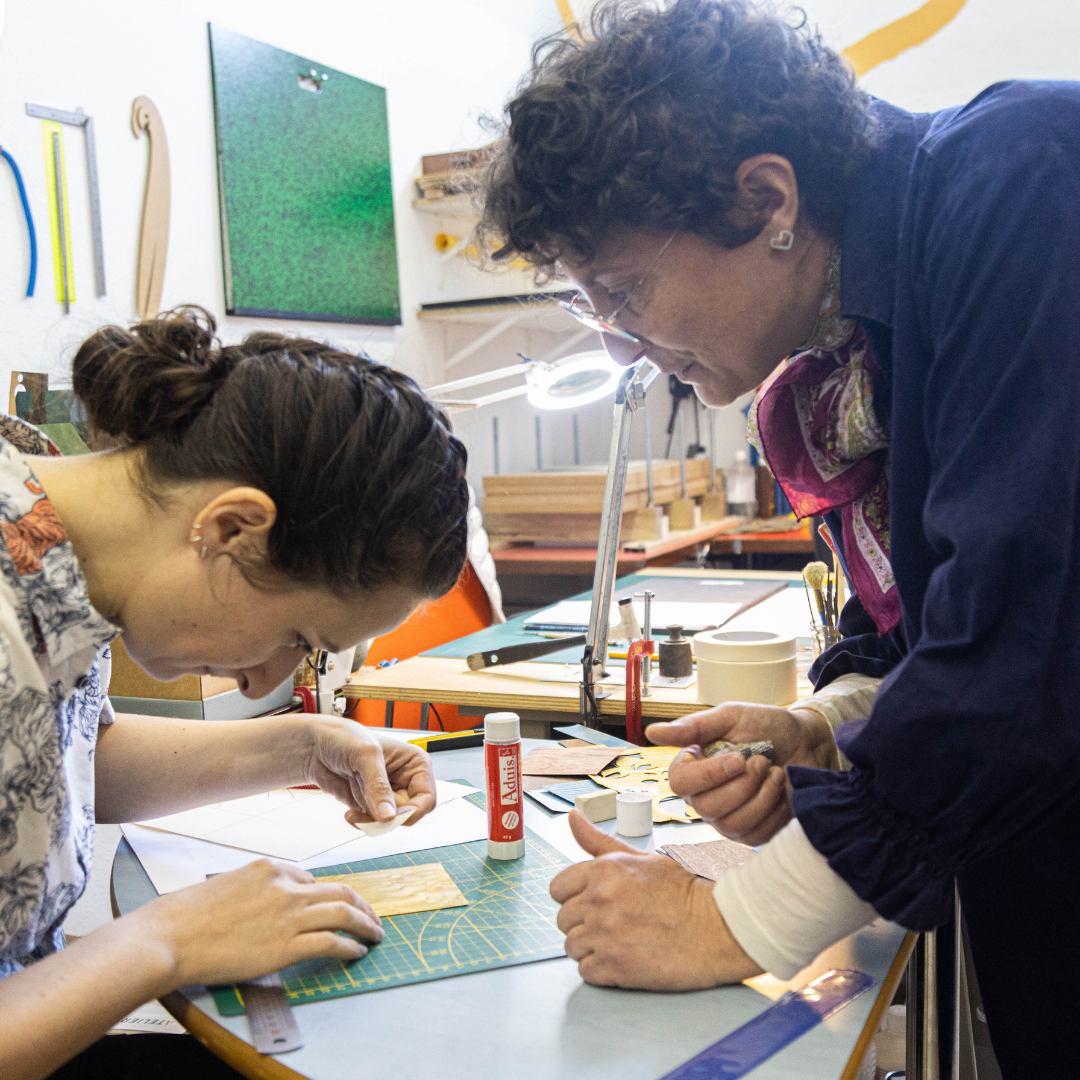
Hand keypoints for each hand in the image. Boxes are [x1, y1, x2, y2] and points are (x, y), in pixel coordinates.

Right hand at [137, 859, 383, 990]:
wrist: (169, 936)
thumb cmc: (185, 916)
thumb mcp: (225, 885)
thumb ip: (253, 889)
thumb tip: (263, 905)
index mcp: (269, 869)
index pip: (311, 879)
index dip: (326, 895)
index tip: (335, 906)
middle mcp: (285, 887)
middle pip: (339, 891)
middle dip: (361, 905)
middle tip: (372, 917)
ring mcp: (288, 916)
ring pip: (344, 913)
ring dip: (366, 924)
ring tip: (375, 935)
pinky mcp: (285, 946)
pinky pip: (331, 943)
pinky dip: (349, 947)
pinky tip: (355, 953)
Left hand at [304, 720, 436, 824]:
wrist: (315, 746)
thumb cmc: (344, 738)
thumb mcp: (365, 756)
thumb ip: (378, 787)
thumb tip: (389, 817)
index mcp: (415, 764)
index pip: (426, 798)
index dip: (412, 811)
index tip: (391, 816)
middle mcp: (405, 781)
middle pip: (409, 814)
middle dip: (386, 815)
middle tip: (366, 806)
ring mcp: (387, 795)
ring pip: (390, 822)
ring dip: (370, 818)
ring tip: (353, 804)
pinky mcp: (371, 805)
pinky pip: (374, 825)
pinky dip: (361, 822)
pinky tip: (349, 812)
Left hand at [549, 811, 760, 989]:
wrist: (716, 927)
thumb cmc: (682, 892)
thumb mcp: (640, 858)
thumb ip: (599, 841)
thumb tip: (573, 817)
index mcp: (603, 871)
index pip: (557, 888)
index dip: (573, 895)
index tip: (592, 900)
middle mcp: (599, 901)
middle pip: (563, 919)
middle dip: (582, 921)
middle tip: (612, 921)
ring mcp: (605, 936)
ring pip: (571, 946)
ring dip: (590, 946)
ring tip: (619, 940)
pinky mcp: (614, 968)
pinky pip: (585, 971)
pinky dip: (600, 968)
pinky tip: (623, 957)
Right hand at [647, 703, 837, 845]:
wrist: (806, 743)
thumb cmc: (767, 726)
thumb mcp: (730, 717)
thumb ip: (692, 727)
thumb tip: (651, 732)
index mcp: (692, 767)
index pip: (680, 783)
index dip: (709, 775)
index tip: (738, 758)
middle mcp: (703, 797)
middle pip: (707, 808)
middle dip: (743, 784)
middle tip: (763, 761)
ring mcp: (726, 820)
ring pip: (731, 824)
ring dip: (761, 797)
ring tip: (775, 772)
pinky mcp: (751, 834)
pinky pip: (755, 835)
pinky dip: (774, 810)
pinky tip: (782, 790)